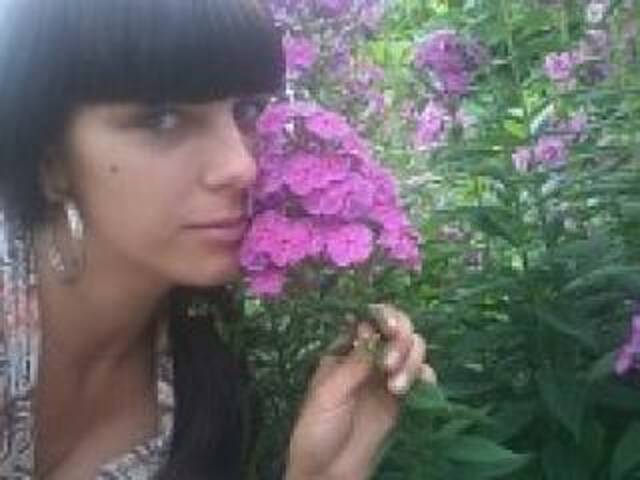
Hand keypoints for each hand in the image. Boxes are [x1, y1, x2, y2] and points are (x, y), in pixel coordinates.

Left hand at [285, 304, 436, 479]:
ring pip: (411, 349)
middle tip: (392, 364)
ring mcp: (385, 376)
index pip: (367, 319)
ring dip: (411, 361)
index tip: (390, 328)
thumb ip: (354, 366)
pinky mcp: (400, 397)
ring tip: (396, 388)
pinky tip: (422, 386)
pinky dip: (425, 375)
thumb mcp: (328, 395)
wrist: (328, 472)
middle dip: (400, 339)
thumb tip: (373, 335)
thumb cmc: (317, 430)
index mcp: (343, 350)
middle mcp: (367, 357)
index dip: (383, 316)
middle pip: (395, 329)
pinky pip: (421, 376)